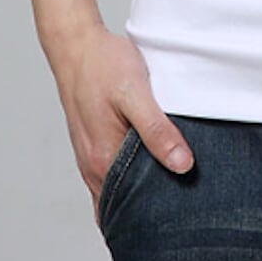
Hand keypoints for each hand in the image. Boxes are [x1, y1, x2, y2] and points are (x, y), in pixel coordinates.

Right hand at [47, 23, 193, 226]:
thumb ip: (157, 131)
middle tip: (184, 203)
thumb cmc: (103, 66)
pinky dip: (132, 174)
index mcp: (103, 161)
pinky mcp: (94, 143)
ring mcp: (91, 156)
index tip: (183, 212)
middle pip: (123, 204)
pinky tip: (152, 162)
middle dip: (150, 208)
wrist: (76, 45)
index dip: (155, 215)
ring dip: (142, 190)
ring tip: (174, 186)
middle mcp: (93, 165)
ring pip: (118, 188)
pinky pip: (113, 171)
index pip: (130, 209)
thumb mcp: (136, 95)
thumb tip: (183, 165)